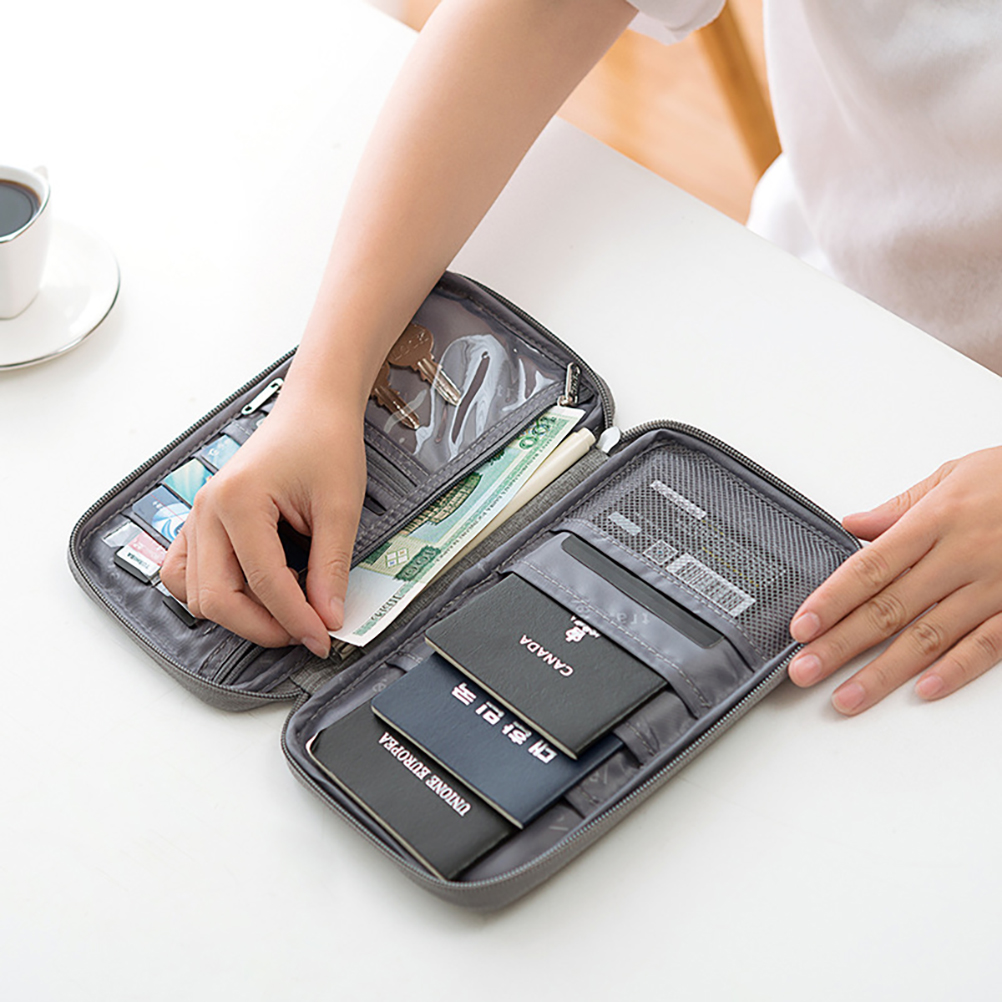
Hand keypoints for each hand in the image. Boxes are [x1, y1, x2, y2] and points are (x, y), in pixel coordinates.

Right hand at [160, 389, 365, 658]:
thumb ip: (330, 568)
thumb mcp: (340, 507)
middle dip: (261, 627)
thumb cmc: (325, 444)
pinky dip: (214, 593)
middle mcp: (208, 509)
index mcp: (239, 500)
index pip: (263, 583)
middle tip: (305, 632)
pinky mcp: (201, 521)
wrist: (313, 410)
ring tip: (283, 611)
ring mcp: (198, 515)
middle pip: (216, 598)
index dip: (296, 619)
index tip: (323, 639)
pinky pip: (187, 572)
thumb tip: (327, 618)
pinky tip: (253, 593)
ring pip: (195, 593)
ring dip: (236, 614)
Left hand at [787, 446, 1001, 713]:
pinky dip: (956, 669)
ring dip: (885, 670)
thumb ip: (901, 506)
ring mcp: (994, 587)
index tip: (802, 626)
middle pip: (890, 608)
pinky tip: (923, 690)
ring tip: (848, 696)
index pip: (870, 567)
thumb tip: (853, 525)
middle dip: (842, 644)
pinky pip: (988, 645)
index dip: (832, 600)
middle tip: (805, 670)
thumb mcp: (954, 474)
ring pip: (930, 636)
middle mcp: (961, 557)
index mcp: (936, 521)